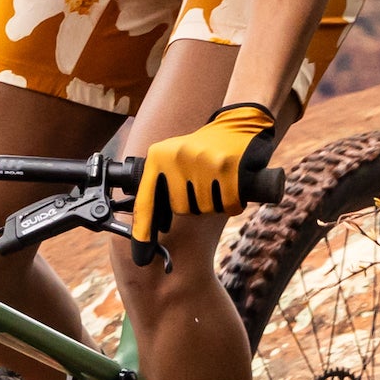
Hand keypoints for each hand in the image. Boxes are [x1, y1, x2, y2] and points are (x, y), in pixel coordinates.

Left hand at [131, 102, 278, 258]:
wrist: (239, 122)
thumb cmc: (203, 147)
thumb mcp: (174, 157)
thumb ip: (162, 184)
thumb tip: (154, 225)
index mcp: (158, 156)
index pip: (146, 200)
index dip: (142, 230)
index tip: (140, 257)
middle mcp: (176, 158)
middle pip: (181, 209)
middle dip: (195, 204)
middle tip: (204, 185)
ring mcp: (202, 162)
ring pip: (204, 208)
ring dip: (215, 203)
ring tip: (219, 181)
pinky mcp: (228, 168)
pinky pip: (228, 204)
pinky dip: (233, 203)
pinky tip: (233, 187)